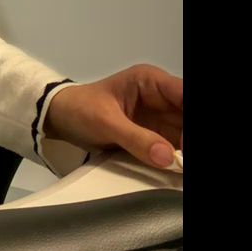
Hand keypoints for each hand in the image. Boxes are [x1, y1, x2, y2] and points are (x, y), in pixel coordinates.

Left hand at [44, 64, 182, 168]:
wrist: (61, 118)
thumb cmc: (80, 109)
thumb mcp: (105, 122)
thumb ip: (136, 139)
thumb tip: (168, 158)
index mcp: (150, 82)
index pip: (185, 94)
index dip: (190, 117)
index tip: (186, 142)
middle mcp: (161, 98)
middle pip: (187, 117)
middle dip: (187, 139)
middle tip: (184, 161)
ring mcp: (160, 118)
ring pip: (184, 134)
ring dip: (184, 152)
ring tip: (180, 167)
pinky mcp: (155, 136)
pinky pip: (175, 148)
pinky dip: (178, 159)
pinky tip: (178, 169)